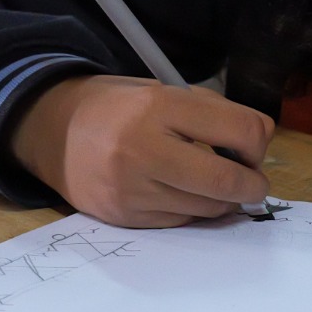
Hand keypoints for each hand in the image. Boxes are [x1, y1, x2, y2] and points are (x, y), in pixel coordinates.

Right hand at [10, 74, 273, 227]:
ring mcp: (131, 187)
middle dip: (253, 186)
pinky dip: (194, 210)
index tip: (254, 148)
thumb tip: (256, 143)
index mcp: (159, 106)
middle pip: (227, 180)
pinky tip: (187, 195)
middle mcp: (144, 148)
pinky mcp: (123, 215)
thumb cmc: (118, 106)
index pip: (240, 131)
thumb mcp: (162, 90)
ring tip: (221, 188)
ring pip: (206, 207)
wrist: (52, 130)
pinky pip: (180, 220)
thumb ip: (209, 112)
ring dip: (225, 201)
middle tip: (255, 184)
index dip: (259, 143)